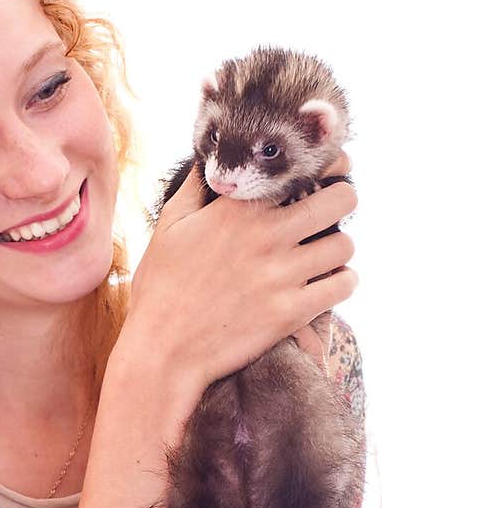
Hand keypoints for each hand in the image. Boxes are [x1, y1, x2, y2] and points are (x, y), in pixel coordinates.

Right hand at [121, 150, 356, 394]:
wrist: (162, 351)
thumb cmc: (161, 287)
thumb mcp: (169, 226)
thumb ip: (195, 187)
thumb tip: (209, 157)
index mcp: (238, 209)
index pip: (304, 171)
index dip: (325, 167)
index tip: (329, 172)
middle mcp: (266, 236)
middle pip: (340, 201)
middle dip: (342, 201)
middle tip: (333, 211)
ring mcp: (281, 276)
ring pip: (345, 245)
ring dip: (339, 247)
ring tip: (325, 253)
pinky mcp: (291, 312)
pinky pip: (343, 286)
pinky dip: (342, 283)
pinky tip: (328, 283)